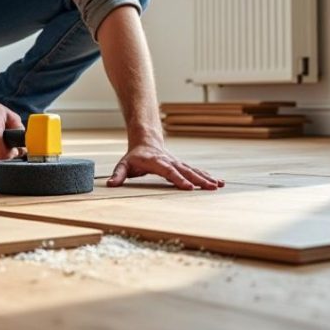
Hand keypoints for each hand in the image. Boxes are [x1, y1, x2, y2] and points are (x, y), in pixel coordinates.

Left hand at [108, 144, 224, 189]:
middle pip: (186, 170)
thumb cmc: (134, 157)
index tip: (188, 187)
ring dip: (206, 178)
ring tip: (219, 185)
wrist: (145, 141)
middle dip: (199, 179)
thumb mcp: (123, 164)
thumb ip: (118, 174)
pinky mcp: (182, 165)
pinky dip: (207, 176)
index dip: (178, 178)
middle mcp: (170, 161)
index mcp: (156, 162)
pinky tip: (218, 182)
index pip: (168, 171)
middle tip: (211, 187)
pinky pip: (196, 170)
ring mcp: (178, 163)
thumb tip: (110, 184)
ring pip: (194, 170)